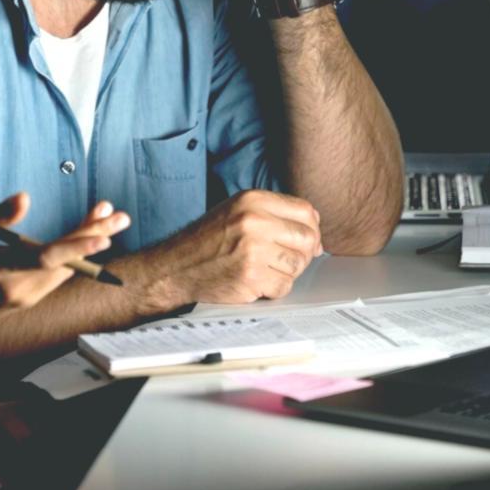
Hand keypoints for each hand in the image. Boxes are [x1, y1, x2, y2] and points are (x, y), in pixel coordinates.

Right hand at [0, 194, 127, 324]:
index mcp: (0, 270)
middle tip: (121, 216)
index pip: (46, 259)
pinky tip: (88, 235)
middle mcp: (19, 289)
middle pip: (66, 262)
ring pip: (66, 268)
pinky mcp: (29, 300)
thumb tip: (25, 196)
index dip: (76, 246)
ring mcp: (26, 298)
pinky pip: (57, 274)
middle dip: (94, 236)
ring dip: (87, 242)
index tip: (103, 235)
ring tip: (108, 214)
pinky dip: (73, 254)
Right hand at [154, 189, 323, 304]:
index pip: (305, 210)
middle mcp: (254, 220)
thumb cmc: (206, 242)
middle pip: (307, 238)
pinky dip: (274, 289)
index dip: (311, 229)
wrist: (175, 268)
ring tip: (264, 269)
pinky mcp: (251, 277)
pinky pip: (284, 286)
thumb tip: (315, 230)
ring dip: (286, 272)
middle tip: (285, 260)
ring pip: (298, 264)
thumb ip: (274, 214)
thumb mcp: (237, 211)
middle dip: (302, 253)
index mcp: (252, 200)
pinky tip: (256, 282)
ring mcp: (253, 249)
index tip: (304, 241)